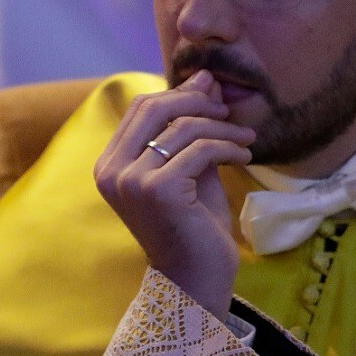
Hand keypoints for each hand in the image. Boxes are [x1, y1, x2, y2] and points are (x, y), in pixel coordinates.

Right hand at [94, 70, 256, 316]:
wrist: (196, 279)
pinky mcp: (158, 191)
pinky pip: (200, 150)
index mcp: (109, 165)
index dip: (179, 94)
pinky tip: (245, 156)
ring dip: (222, 128)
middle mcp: (112, 171)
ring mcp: (131, 181)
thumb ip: (190, 127)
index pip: (141, 107)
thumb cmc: (193, 225)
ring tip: (246, 140)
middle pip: (155, 107)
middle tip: (229, 112)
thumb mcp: (189, 167)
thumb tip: (204, 76)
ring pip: (182, 127)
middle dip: (198, 102)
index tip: (213, 95)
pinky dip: (229, 147)